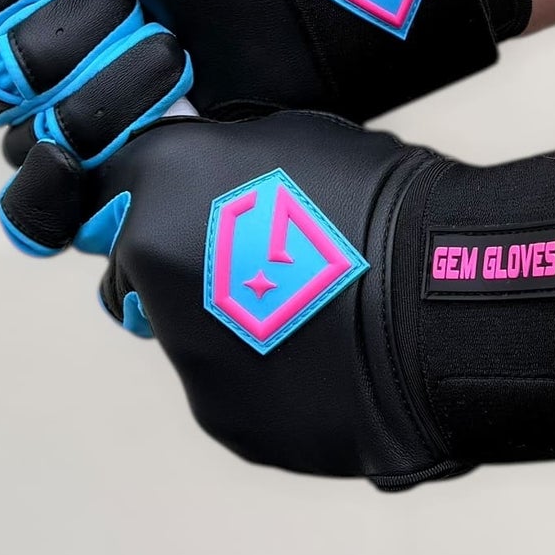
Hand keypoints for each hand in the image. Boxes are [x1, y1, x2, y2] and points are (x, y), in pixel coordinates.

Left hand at [67, 109, 554, 488]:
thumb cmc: (390, 206)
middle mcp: (147, 262)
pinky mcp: (220, 415)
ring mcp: (180, 348)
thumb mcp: (291, 140)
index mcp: (160, 180)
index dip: (150, 195)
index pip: (107, 183)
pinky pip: (230, 391)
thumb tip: (199, 177)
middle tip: (262, 268)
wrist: (447, 304)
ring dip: (228, 327)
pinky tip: (326, 364)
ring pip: (185, 335)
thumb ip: (220, 161)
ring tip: (313, 319)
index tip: (180, 208)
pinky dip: (264, 380)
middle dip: (178, 269)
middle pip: (134, 269)